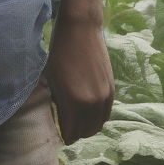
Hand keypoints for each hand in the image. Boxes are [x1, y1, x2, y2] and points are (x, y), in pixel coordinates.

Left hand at [43, 15, 113, 143]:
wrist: (81, 29)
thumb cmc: (60, 51)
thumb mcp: (51, 79)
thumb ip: (57, 102)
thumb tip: (59, 118)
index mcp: (73, 102)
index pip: (70, 133)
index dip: (64, 135)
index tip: (59, 133)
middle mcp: (92, 104)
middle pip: (86, 132)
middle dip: (76, 133)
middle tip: (67, 126)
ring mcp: (105, 97)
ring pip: (98, 125)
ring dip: (88, 126)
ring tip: (78, 120)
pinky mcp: (112, 89)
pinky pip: (106, 114)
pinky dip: (98, 117)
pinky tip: (89, 110)